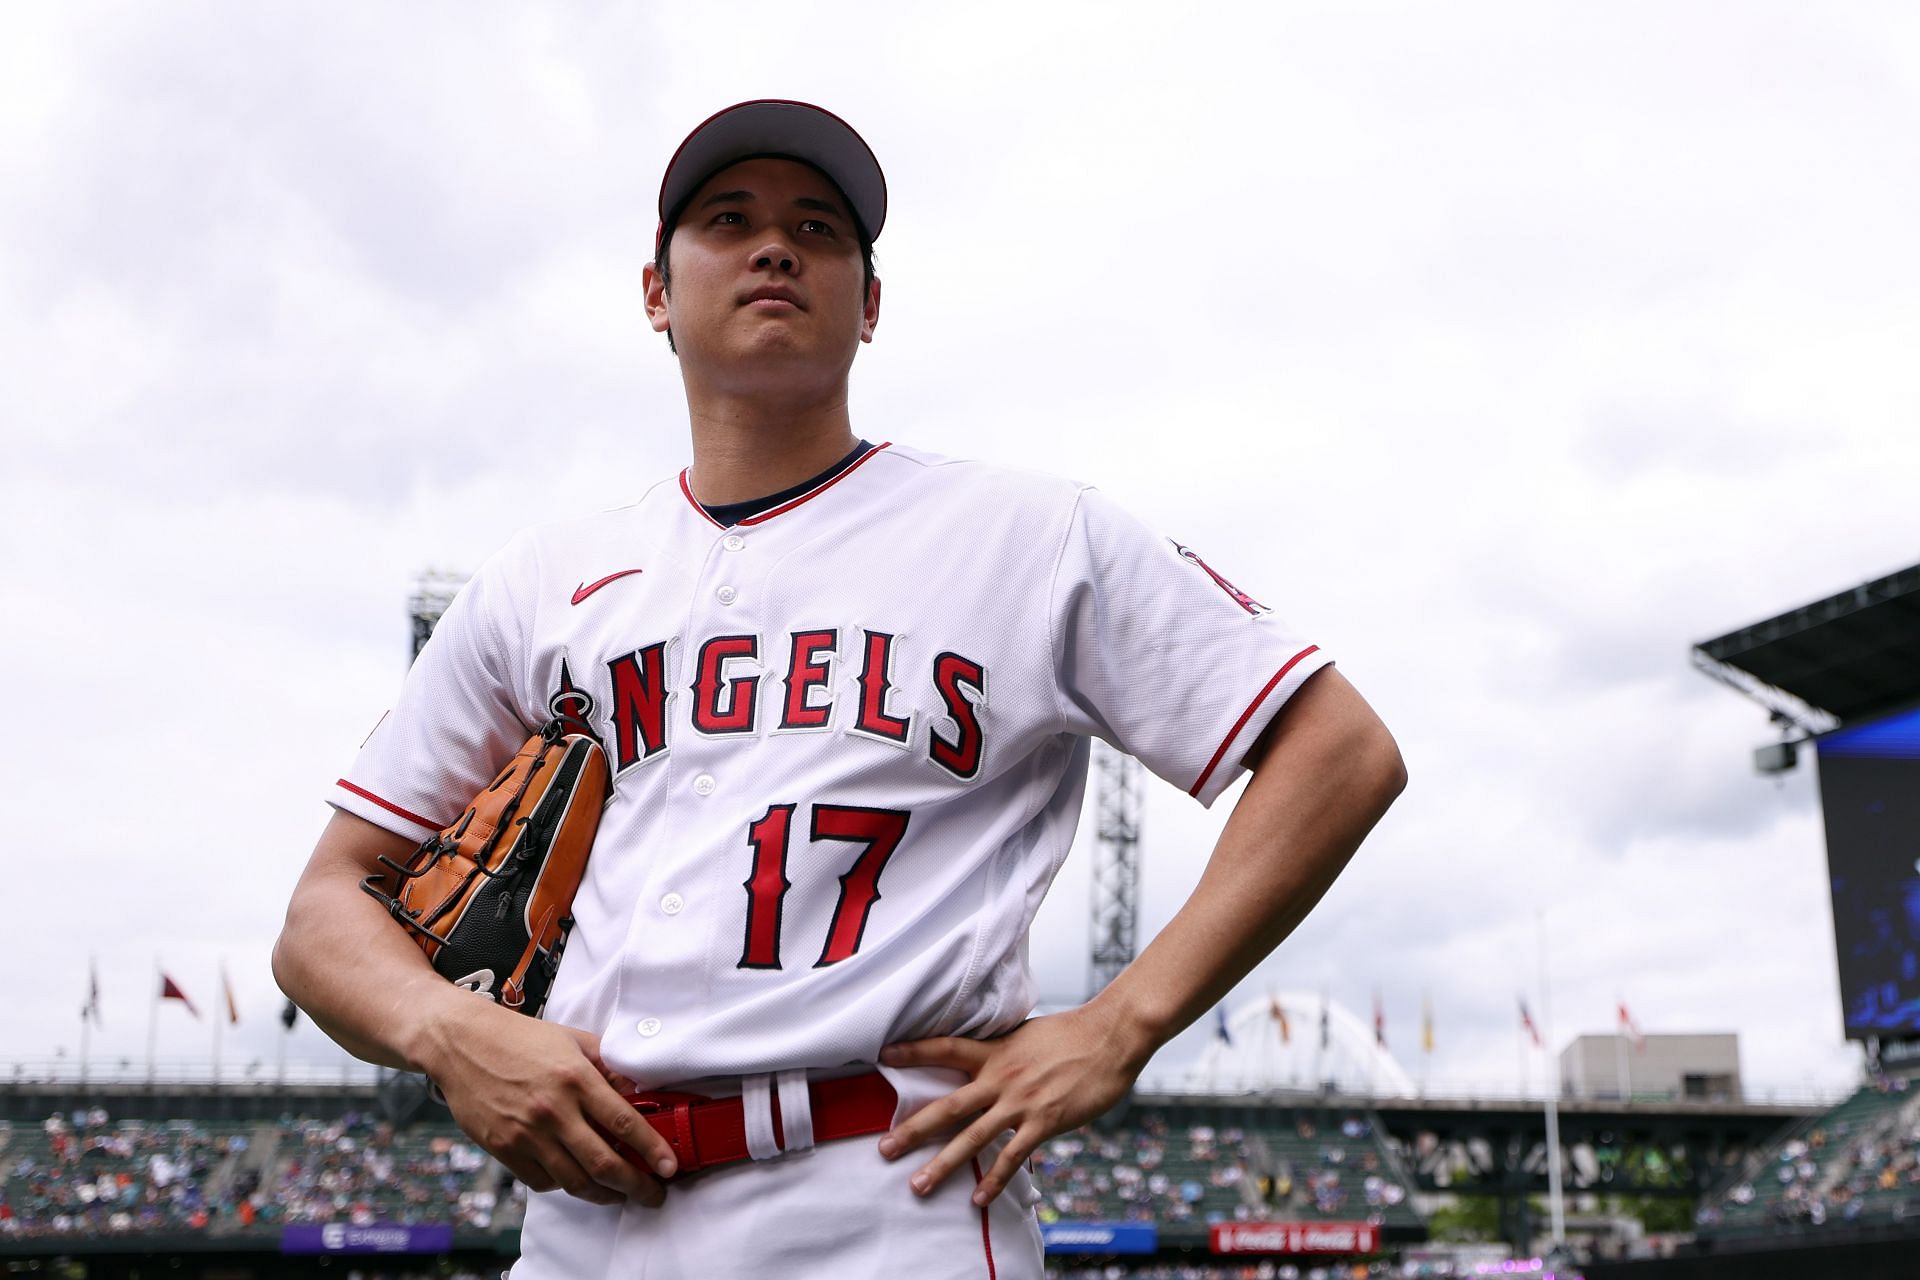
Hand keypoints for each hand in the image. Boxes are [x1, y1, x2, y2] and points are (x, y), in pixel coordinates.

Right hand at [421, 998, 678, 1206]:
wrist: (461, 1043)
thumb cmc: (520, 1038)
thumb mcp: (574, 1040)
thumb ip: (608, 1067)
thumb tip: (640, 1093)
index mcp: (575, 1078)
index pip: (624, 1123)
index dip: (652, 1150)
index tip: (670, 1167)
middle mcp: (553, 1110)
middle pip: (603, 1163)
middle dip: (636, 1186)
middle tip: (653, 1195)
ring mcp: (526, 1134)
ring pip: (574, 1181)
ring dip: (604, 1195)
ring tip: (621, 1195)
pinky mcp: (504, 1148)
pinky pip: (542, 1181)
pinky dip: (565, 1185)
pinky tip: (577, 1178)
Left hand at [876, 1004, 1148, 1205]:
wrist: (1111, 1036)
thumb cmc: (1073, 1033)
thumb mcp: (1027, 1033)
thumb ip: (1003, 1048)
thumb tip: (987, 1054)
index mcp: (995, 1051)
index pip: (945, 1048)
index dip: (914, 1051)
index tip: (884, 1055)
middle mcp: (1001, 1077)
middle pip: (948, 1106)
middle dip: (914, 1129)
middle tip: (885, 1148)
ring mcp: (1021, 1102)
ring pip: (973, 1137)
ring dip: (943, 1164)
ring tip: (918, 1185)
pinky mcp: (1045, 1121)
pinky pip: (1013, 1156)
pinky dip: (994, 1179)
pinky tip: (978, 1198)